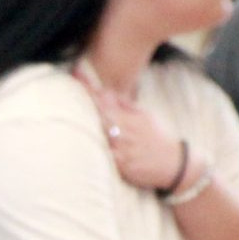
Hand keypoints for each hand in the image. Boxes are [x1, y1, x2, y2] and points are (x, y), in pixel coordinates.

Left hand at [77, 69, 186, 191]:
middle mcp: (124, 130)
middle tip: (64, 92)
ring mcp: (123, 147)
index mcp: (128, 118)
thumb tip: (106, 93)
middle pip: (100, 115)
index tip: (76, 75)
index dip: (89, 90)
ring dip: (87, 126)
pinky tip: (80, 147)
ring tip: (66, 118)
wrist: (174, 163)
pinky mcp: (122, 164)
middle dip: (85, 104)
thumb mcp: (144, 118)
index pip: (104, 101)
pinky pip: (106, 156)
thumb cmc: (155, 139)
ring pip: (101, 135)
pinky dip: (96, 151)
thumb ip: (124, 106)